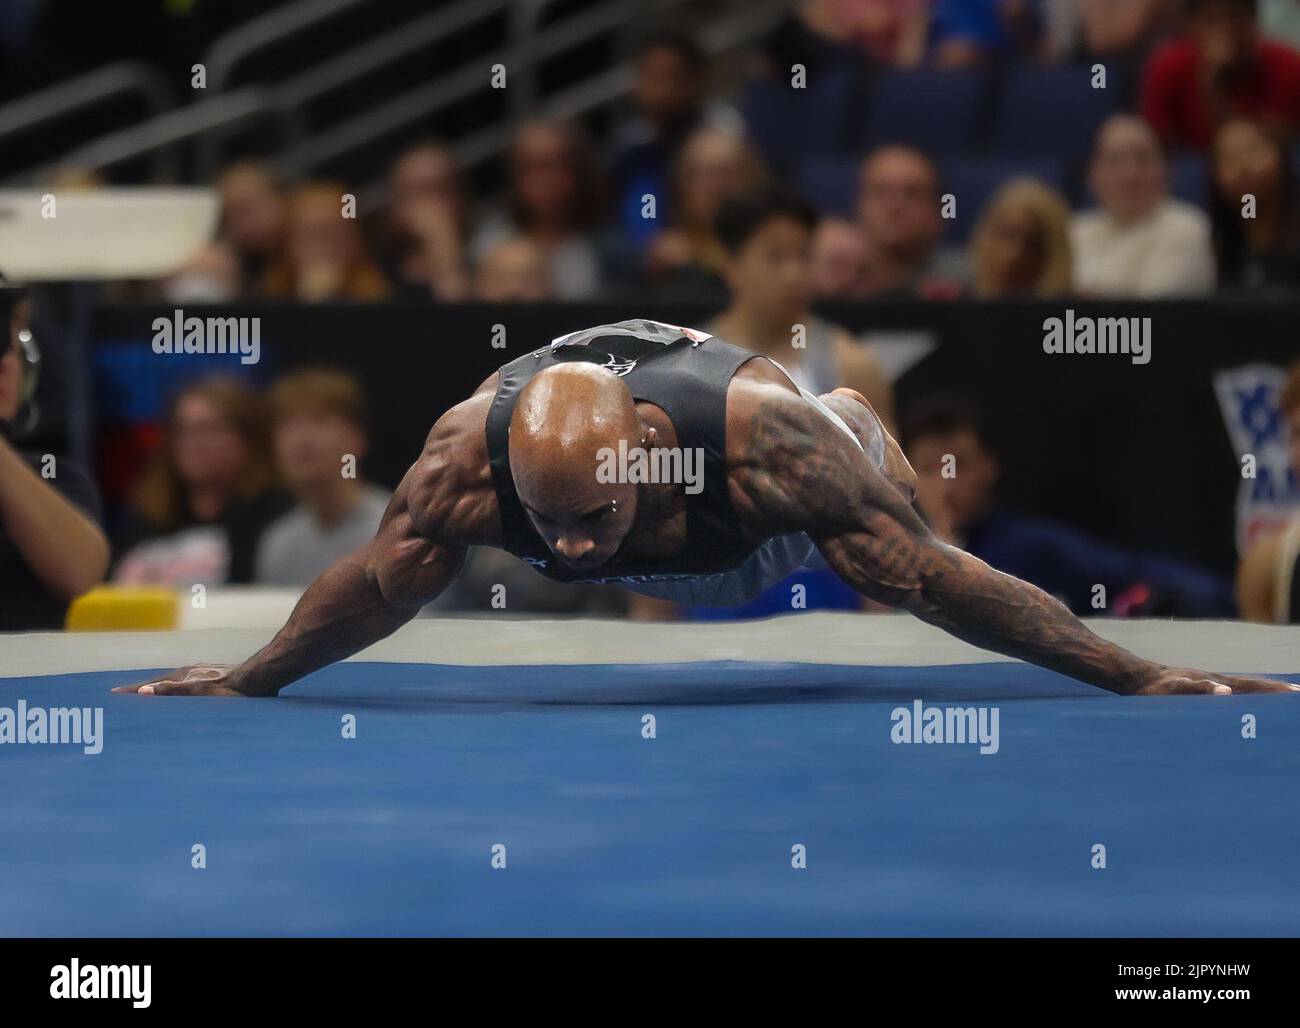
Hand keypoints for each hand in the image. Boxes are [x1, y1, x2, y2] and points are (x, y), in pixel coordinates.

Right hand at [112, 665, 257, 696]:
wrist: (262, 676)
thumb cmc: (234, 688)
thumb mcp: (200, 692)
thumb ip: (173, 692)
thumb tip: (143, 693)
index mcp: (183, 677)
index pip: (151, 685)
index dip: (133, 691)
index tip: (112, 695)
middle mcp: (191, 673)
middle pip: (159, 682)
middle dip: (140, 689)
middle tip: (122, 694)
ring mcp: (202, 674)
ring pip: (174, 682)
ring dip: (158, 688)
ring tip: (147, 694)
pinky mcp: (215, 678)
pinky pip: (188, 684)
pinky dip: (176, 689)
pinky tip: (182, 693)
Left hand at [1134, 667, 1299, 695]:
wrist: (1136, 677)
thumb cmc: (1154, 687)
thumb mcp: (1175, 689)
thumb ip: (1198, 689)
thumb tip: (1225, 692)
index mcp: (1216, 682)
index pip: (1252, 686)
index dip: (1274, 691)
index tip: (1296, 694)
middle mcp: (1217, 681)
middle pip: (1253, 685)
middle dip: (1276, 691)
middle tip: (1298, 695)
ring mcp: (1210, 684)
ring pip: (1243, 688)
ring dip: (1263, 693)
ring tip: (1281, 697)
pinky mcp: (1200, 689)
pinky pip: (1229, 694)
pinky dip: (1244, 697)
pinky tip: (1244, 702)